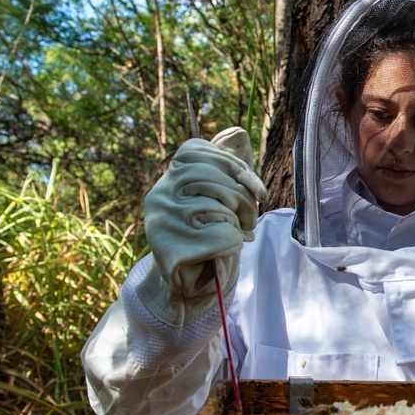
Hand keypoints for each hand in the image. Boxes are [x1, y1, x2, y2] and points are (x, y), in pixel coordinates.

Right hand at [139, 127, 266, 323]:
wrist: (189, 281)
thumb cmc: (210, 232)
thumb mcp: (220, 196)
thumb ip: (228, 167)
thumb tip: (238, 132)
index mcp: (168, 176)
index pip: (200, 152)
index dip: (235, 167)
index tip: (256, 190)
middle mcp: (158, 194)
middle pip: (214, 179)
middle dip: (245, 200)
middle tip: (251, 220)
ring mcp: (161, 222)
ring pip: (219, 208)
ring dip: (239, 225)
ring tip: (240, 235)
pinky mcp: (170, 250)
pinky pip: (221, 235)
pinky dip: (233, 244)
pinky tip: (226, 250)